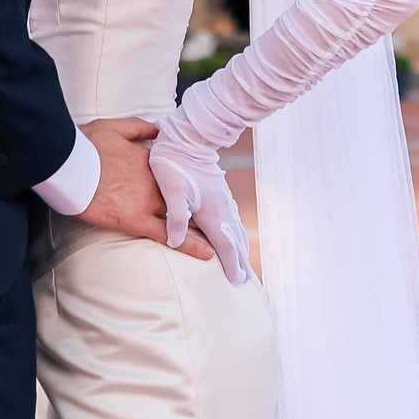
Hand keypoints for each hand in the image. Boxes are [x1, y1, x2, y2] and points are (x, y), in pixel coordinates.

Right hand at [76, 117, 214, 259]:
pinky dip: (189, 244)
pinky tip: (207, 252)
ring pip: (182, 214)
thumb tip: (160, 128)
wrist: (70, 165)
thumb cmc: (86, 145)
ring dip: (201, 223)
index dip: (189, 177)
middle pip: (185, 193)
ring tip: (221, 234)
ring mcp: (148, 201)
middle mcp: (155, 180)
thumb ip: (141, 127)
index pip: (177, 169)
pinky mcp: (136, 220)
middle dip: (202, 202)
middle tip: (221, 211)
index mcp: (150, 158)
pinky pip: (168, 234)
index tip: (203, 182)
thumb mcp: (115, 127)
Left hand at [150, 118, 251, 284]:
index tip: (237, 281)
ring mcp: (223, 198)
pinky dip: (236, 231)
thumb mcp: (171, 189)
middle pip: (235, 239)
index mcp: (211, 212)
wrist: (187, 136)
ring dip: (240, 246)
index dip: (232, 264)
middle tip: (246, 280)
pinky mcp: (219, 191)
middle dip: (240, 260)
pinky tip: (234, 231)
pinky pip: (232, 217)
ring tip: (243, 260)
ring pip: (235, 227)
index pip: (225, 244)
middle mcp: (221, 207)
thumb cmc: (174, 163)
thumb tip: (176, 242)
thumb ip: (175, 216)